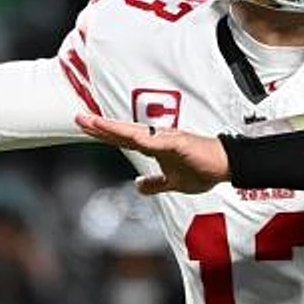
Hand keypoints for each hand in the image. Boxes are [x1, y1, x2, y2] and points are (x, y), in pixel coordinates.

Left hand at [76, 113, 228, 193]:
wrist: (225, 165)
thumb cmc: (202, 169)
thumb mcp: (172, 183)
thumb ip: (155, 183)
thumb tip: (137, 186)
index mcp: (154, 148)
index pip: (123, 139)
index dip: (104, 134)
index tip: (85, 126)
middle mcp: (157, 140)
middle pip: (123, 132)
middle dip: (100, 126)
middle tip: (78, 117)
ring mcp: (167, 140)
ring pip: (135, 133)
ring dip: (114, 128)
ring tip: (94, 122)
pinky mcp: (180, 143)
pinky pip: (159, 142)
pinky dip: (144, 140)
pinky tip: (130, 137)